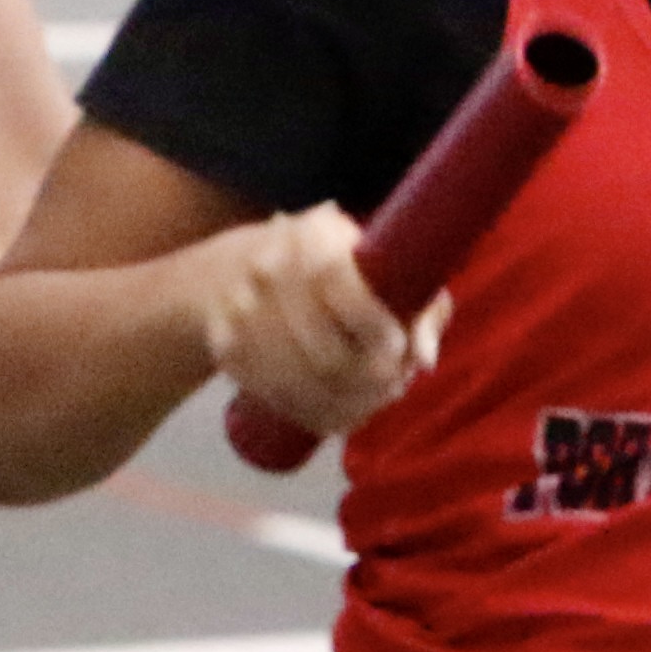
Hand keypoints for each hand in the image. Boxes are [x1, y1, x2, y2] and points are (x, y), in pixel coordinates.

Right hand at [194, 205, 443, 448]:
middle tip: (395, 382)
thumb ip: (420, 304)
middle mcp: (266, 270)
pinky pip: (278, 398)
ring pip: (303, 385)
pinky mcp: (228, 351)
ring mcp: (240, 315)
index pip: (336, 281)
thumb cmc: (330, 266)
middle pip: (324, 353)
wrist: (231, 271)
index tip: (398, 347)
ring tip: (376, 398)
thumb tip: (423, 360)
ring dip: (348, 404)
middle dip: (369, 379)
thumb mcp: (378, 263)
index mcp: (310, 236)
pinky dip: (316, 414)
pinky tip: (344, 413)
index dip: (372, 324)